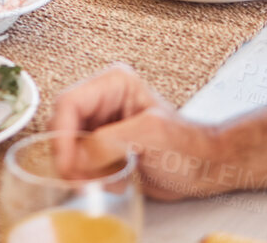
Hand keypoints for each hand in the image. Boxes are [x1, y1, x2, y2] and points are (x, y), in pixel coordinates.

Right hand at [49, 64, 224, 199]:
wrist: (204, 169)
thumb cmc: (188, 147)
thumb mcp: (150, 137)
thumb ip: (110, 141)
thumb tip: (76, 156)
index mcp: (113, 84)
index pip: (69, 103)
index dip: (62, 135)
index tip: (67, 165)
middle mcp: (101, 100)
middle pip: (62, 126)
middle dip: (70, 157)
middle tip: (82, 182)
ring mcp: (100, 124)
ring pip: (67, 147)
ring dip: (81, 170)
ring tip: (109, 181)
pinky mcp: (101, 147)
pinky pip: (79, 162)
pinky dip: (90, 177)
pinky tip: (116, 181)